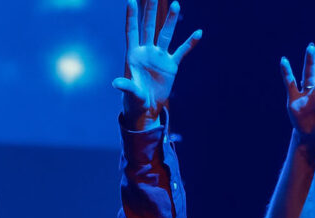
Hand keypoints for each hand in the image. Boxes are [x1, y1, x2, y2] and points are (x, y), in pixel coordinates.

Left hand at [113, 0, 201, 128]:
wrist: (146, 109)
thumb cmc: (134, 100)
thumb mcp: (130, 93)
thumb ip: (125, 86)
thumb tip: (115, 83)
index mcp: (133, 55)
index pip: (132, 31)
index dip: (131, 17)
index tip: (130, 0)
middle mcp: (146, 52)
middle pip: (149, 27)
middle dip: (151, 11)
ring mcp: (159, 57)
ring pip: (166, 35)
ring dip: (171, 20)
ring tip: (176, 4)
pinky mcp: (171, 65)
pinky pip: (182, 51)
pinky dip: (190, 43)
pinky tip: (198, 33)